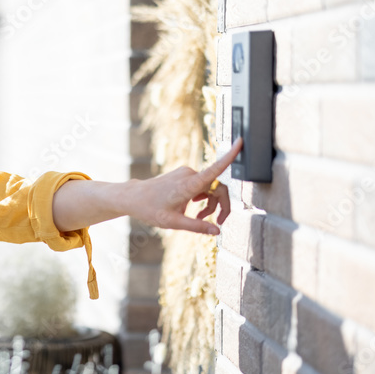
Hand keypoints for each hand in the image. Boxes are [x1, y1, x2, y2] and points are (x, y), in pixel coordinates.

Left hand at [128, 137, 242, 234]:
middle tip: (218, 222)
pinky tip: (193, 208)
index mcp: (189, 184)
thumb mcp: (173, 223)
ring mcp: (187, 173)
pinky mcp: (184, 175)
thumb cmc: (150, 209)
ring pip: (210, 187)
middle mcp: (190, 174)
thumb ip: (197, 226)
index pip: (215, 168)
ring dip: (209, 203)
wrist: (134, 197)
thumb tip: (217, 231)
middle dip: (220, 205)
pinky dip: (202, 197)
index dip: (230, 156)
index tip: (240, 142)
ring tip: (199, 217)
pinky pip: (202, 185)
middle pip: (217, 187)